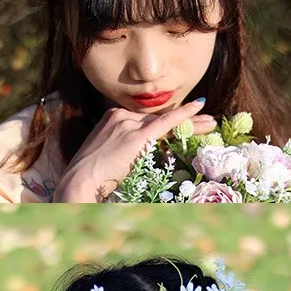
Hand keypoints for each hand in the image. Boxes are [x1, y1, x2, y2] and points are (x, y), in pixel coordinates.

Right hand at [55, 99, 216, 201]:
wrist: (79, 180)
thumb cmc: (88, 177)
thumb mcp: (103, 157)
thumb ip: (119, 150)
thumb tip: (129, 161)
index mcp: (111, 118)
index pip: (145, 120)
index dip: (167, 122)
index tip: (181, 124)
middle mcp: (120, 116)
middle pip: (157, 118)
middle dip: (182, 121)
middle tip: (204, 119)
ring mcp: (128, 124)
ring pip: (165, 122)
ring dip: (191, 122)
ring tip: (211, 123)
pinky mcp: (137, 135)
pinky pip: (165, 123)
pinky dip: (183, 116)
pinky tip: (199, 110)